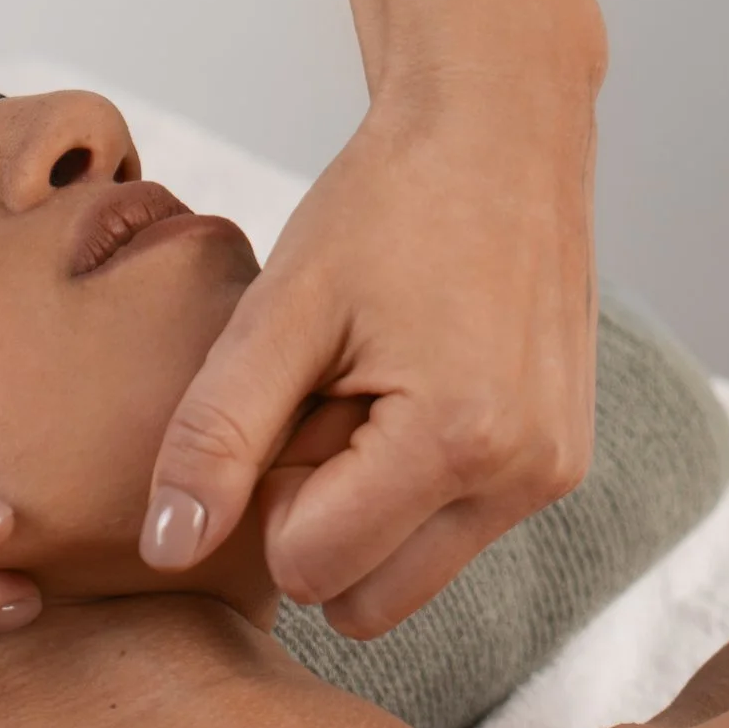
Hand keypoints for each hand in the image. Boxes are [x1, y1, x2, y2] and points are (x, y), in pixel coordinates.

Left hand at [142, 72, 597, 637]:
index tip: (290, 399)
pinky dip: (412, 482)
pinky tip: (410, 387)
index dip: (269, 497)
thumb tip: (167, 549)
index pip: (309, 569)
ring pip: (407, 575)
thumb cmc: (386, 202)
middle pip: (364, 599)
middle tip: (323, 402)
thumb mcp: (280, 310)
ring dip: (366, 505)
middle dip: (320, 520)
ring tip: (368, 388)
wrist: (500, 128)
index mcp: (458, 442)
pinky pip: (453, 529)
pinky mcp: (561, 461)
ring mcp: (553, 474)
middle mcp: (525, 477)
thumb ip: (215, 434)